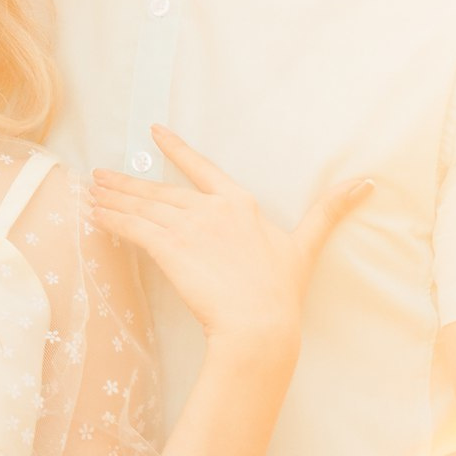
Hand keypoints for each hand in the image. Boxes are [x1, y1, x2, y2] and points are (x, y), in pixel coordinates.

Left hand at [90, 125, 371, 353]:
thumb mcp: (306, 246)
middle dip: (126, 182)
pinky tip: (93, 214)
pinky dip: (110, 219)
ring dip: (112, 198)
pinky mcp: (169, 247)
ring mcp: (188, 226)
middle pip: (160, 190)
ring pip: (141, 206)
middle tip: (99, 174)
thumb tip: (365, 182)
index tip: (155, 132)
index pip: (202, 168)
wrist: (259, 323)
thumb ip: (328, 211)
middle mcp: (210, 208)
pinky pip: (132, 227)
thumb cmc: (280, 291)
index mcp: (239, 203)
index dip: (176, 149)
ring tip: (89, 191)